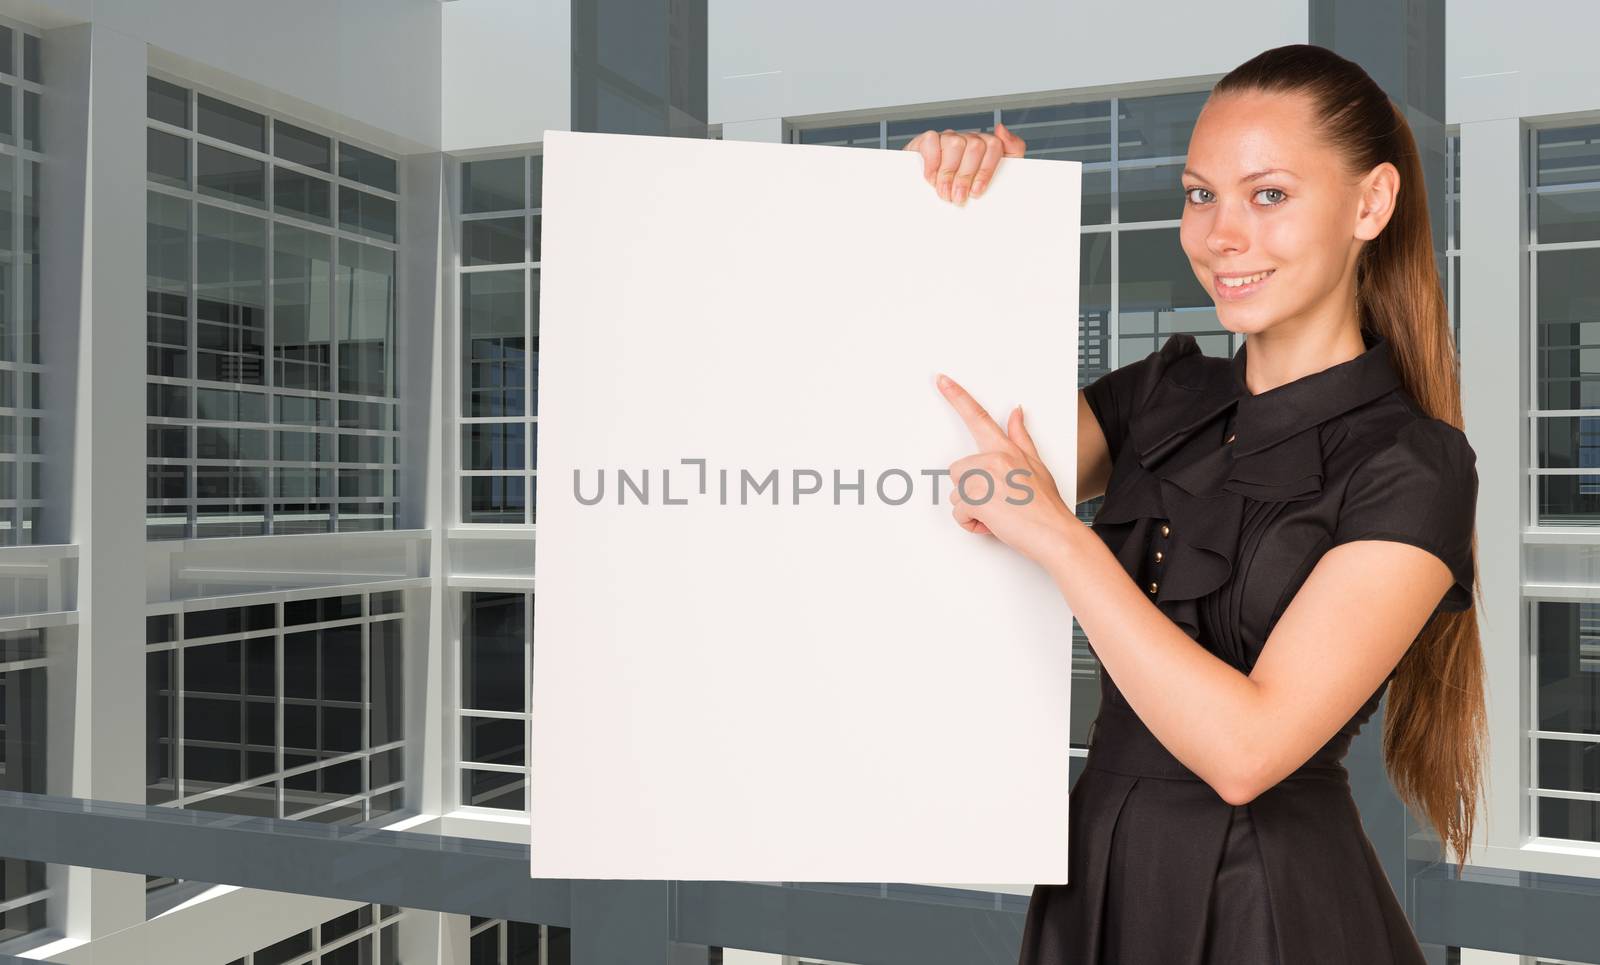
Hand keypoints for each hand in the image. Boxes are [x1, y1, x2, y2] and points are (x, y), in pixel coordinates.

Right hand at [901, 120, 1025, 204]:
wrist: (935, 191)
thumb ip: (1012, 150)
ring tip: (945, 192)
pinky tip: (932, 177)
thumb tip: (1001, 129)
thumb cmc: (968, 185)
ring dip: (948, 173)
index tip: (977, 191)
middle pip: (974, 147)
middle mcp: (968, 138)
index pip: (994, 147)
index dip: (986, 171)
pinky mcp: (929, 140)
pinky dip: (932, 162)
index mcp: (986, 145)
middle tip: (958, 197)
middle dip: (965, 177)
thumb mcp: (998, 174)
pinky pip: (932, 141)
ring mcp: (949, 137)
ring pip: (954, 144)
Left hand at [936, 373, 1077, 568]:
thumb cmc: (1047, 506)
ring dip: (971, 508)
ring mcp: (983, 477)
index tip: (941, 381)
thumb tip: (1015, 412)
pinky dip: (970, 522)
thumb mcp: (1037, 465)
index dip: (957, 397)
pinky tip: (992, 523)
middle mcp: (992, 459)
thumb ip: (1020, 437)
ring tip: (998, 514)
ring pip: (956, 492)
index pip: (978, 417)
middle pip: (958, 470)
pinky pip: (958, 511)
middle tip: (998, 502)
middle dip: (971, 489)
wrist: (1055, 534)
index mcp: (1005, 449)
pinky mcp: (976, 498)